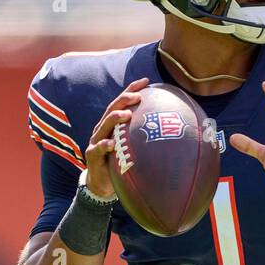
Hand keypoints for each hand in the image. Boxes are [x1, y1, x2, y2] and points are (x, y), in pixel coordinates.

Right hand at [84, 77, 149, 197]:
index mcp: (113, 124)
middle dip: (124, 100)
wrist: (102, 184)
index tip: (146, 81)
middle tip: (138, 96)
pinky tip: (111, 144)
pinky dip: (104, 145)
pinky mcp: (92, 155)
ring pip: (104, 125)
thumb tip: (172, 132)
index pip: (122, 103)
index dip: (132, 90)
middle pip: (112, 109)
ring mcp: (96, 140)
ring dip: (115, 118)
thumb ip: (144, 138)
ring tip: (127, 114)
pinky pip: (97, 149)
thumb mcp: (132, 148)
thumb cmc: (120, 163)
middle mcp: (103, 129)